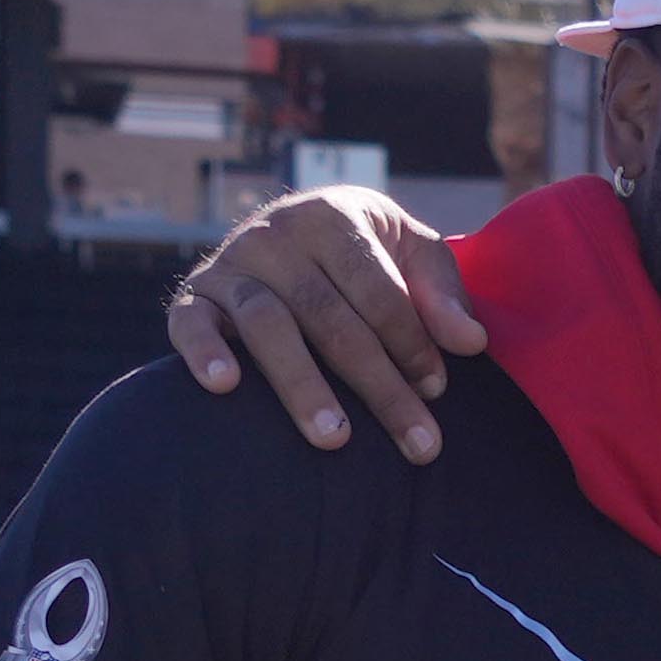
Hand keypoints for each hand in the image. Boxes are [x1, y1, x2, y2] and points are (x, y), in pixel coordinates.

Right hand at [168, 187, 495, 461]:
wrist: (288, 233)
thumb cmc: (364, 253)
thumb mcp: (410, 252)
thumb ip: (442, 291)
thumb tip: (470, 342)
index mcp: (333, 216)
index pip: (377, 289)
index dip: (411, 342)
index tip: (437, 391)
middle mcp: (275, 234)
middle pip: (330, 317)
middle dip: (379, 385)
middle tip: (417, 444)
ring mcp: (230, 264)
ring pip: (267, 325)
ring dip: (302, 385)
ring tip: (334, 440)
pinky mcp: (194, 296)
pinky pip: (189, 324)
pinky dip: (203, 352)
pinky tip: (224, 387)